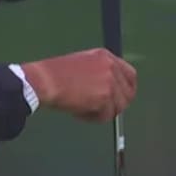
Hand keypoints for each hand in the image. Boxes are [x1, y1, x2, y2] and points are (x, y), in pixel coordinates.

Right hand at [20, 48, 135, 121]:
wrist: (44, 81)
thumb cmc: (54, 75)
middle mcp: (111, 67)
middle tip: (101, 111)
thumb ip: (99, 73)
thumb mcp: (82, 64)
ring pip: (118, 107)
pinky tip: (78, 113)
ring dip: (102, 113)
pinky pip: (106, 116)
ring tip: (82, 110)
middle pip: (128, 94)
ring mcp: (110, 82)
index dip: (127, 89)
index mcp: (105, 56)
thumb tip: (110, 92)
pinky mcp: (105, 97)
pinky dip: (93, 119)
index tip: (120, 99)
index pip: (130, 74)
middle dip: (116, 105)